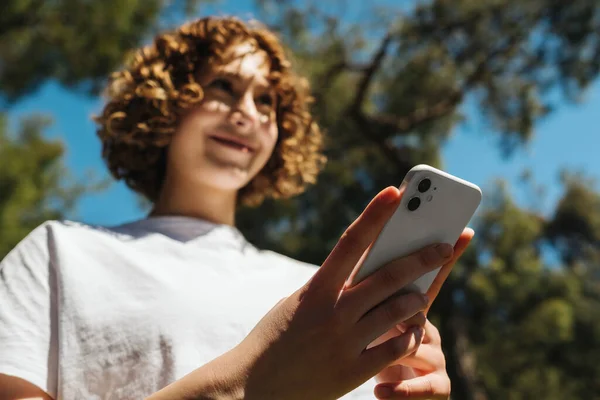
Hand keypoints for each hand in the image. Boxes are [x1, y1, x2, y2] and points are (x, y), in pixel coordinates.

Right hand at [229, 187, 454, 399]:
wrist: (251, 387)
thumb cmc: (273, 338)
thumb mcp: (297, 303)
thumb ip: (329, 287)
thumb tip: (363, 271)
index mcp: (315, 289)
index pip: (351, 242)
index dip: (374, 214)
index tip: (396, 191)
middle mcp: (333, 312)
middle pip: (388, 277)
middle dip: (422, 259)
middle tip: (444, 247)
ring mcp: (344, 342)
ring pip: (398, 312)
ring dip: (417, 299)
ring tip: (423, 294)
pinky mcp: (352, 371)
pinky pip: (394, 349)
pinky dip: (407, 337)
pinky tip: (411, 331)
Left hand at [372, 229, 474, 398]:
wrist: (364, 387)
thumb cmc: (366, 347)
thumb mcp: (369, 316)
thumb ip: (370, 290)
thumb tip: (358, 255)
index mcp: (413, 308)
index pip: (428, 277)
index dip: (445, 255)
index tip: (464, 231)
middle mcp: (429, 329)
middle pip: (422, 308)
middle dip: (409, 305)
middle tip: (397, 308)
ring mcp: (436, 358)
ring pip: (419, 347)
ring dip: (399, 349)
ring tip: (375, 353)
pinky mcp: (438, 387)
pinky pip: (425, 388)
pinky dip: (400, 389)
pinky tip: (379, 392)